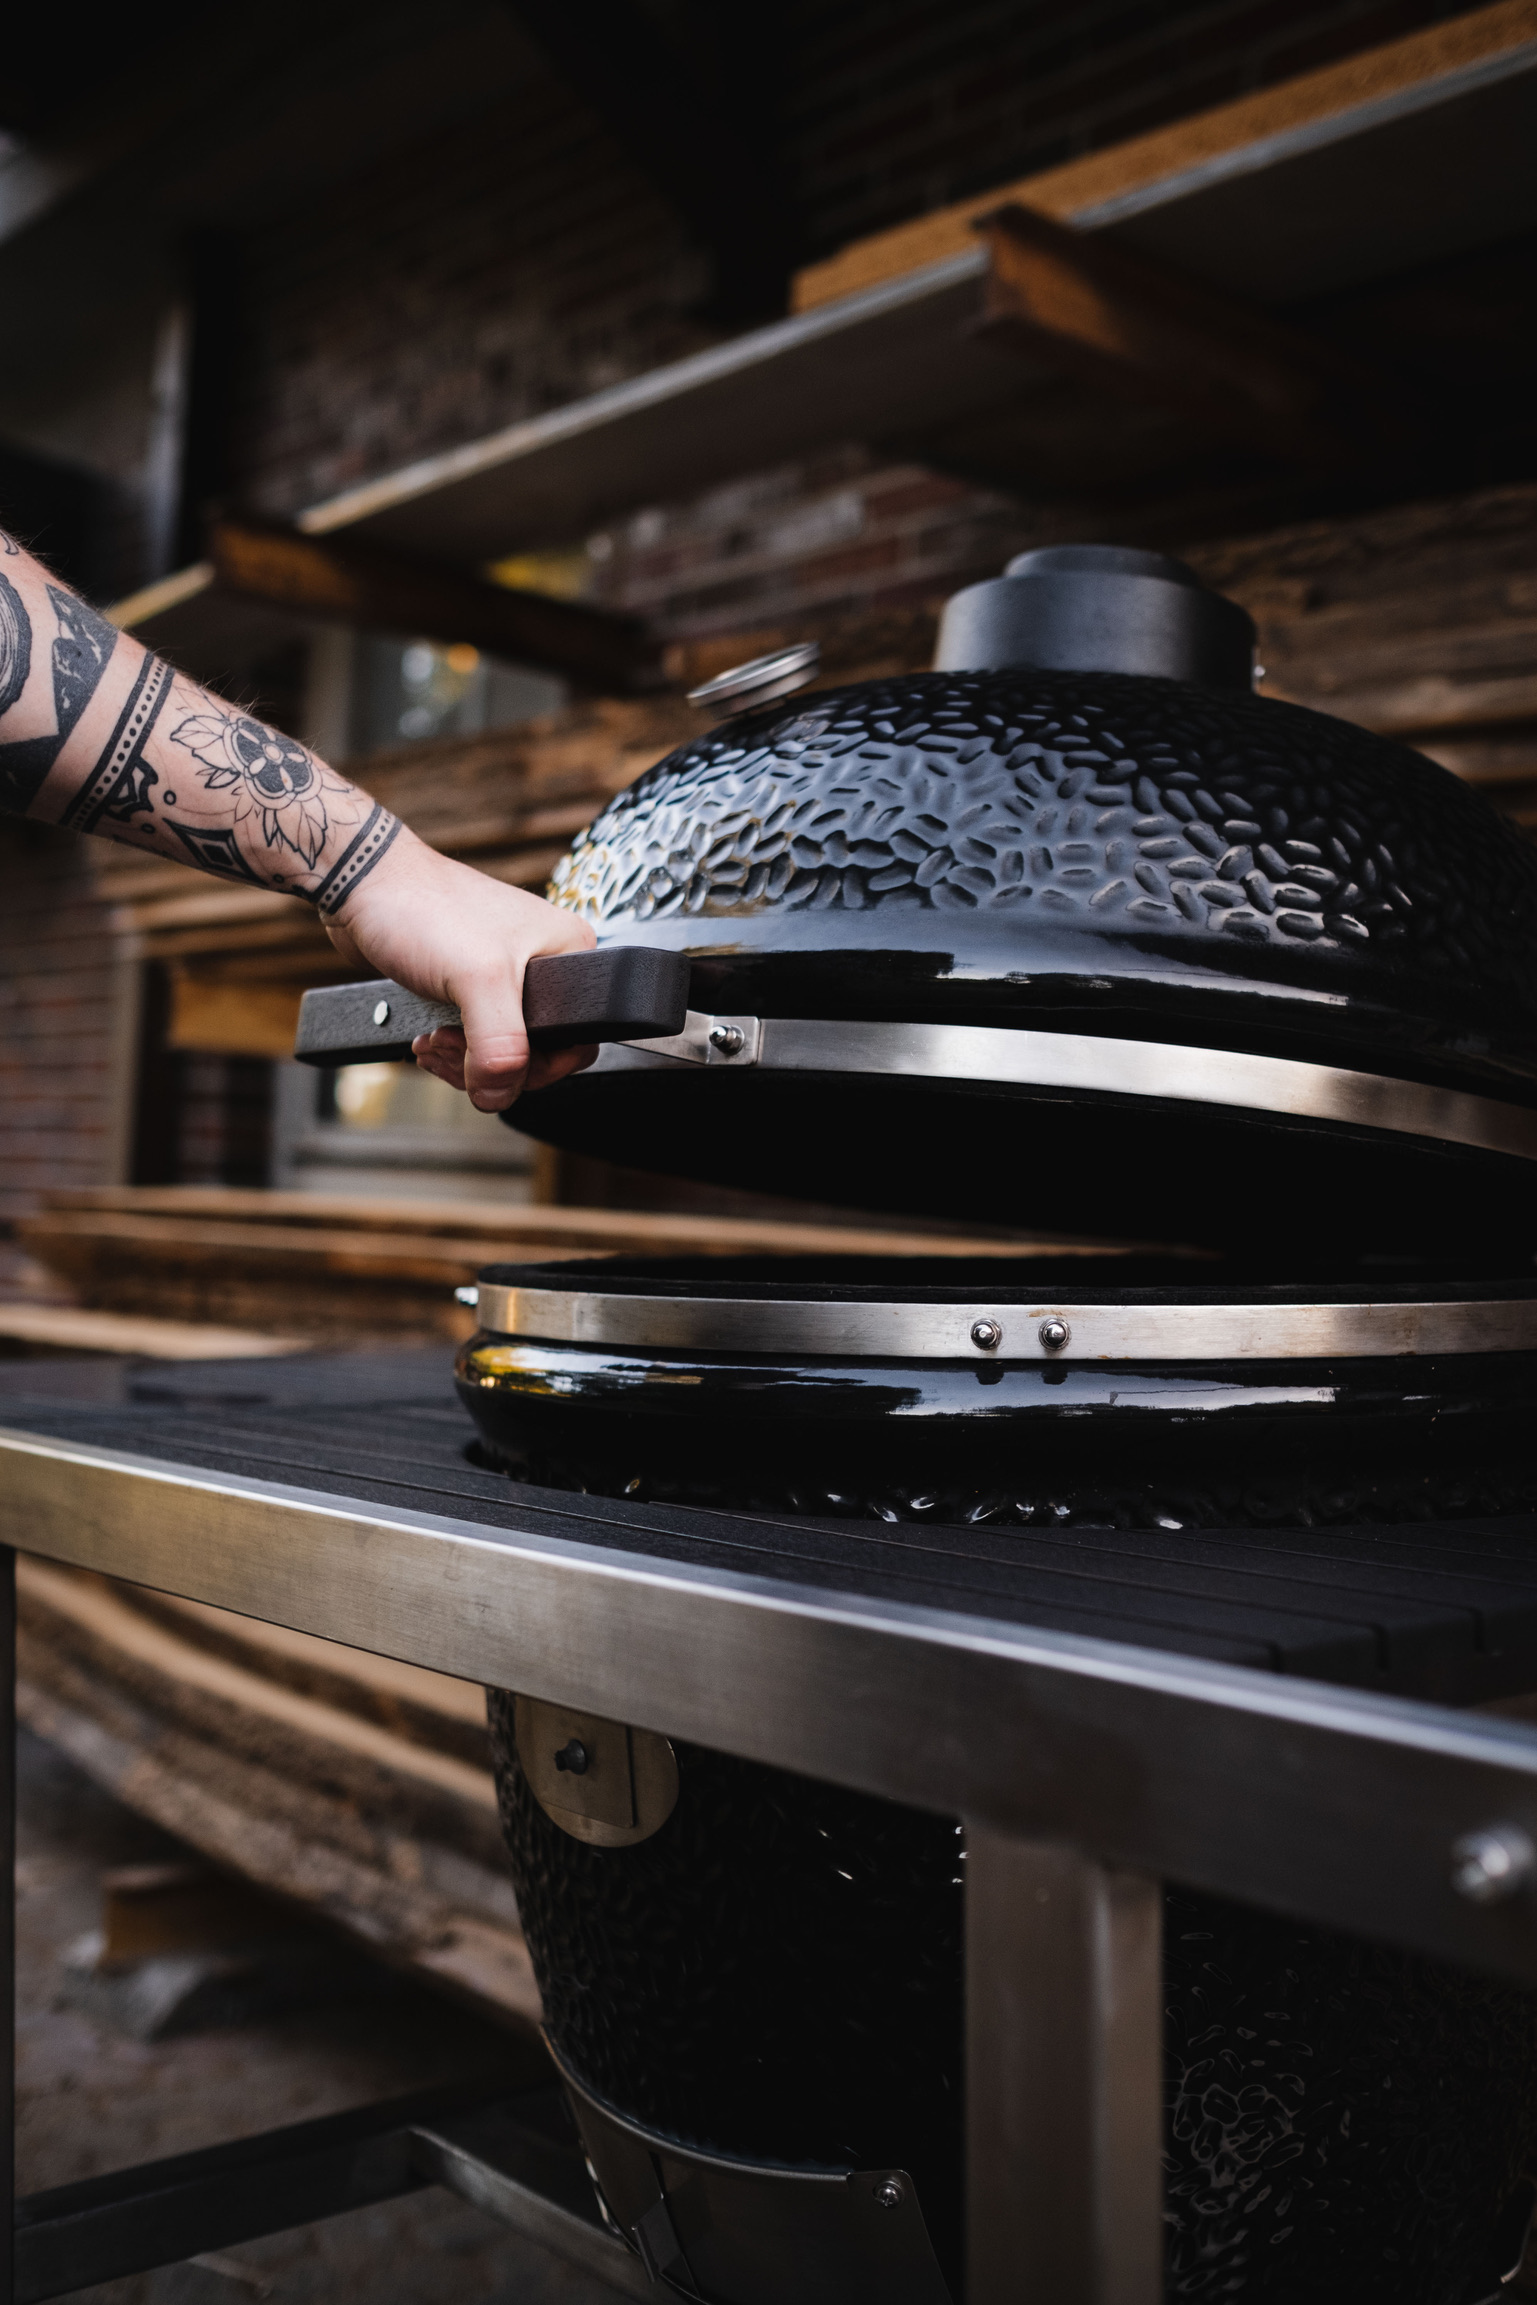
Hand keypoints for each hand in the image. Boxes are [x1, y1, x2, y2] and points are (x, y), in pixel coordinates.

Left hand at [323, 828, 597, 1111]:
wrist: (364, 888)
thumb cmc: (422, 907)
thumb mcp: (476, 979)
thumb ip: (500, 1046)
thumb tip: (501, 1093)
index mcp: (568, 953)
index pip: (574, 1041)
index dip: (533, 1067)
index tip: (492, 1064)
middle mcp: (543, 965)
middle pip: (535, 1053)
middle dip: (488, 1063)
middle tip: (452, 1047)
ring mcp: (506, 977)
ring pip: (500, 1050)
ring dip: (462, 1059)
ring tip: (433, 1042)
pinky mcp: (470, 987)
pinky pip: (473, 1039)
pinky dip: (450, 1049)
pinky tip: (427, 1037)